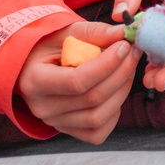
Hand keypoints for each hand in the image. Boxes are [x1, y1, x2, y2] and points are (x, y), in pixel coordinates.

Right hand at [16, 20, 135, 142]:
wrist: (32, 66)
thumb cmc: (48, 47)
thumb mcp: (65, 32)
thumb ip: (93, 33)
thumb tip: (123, 33)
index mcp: (35, 80)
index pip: (77, 81)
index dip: (107, 64)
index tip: (124, 46)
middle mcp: (42, 107)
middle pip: (92, 99)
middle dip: (121, 73)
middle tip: (133, 53)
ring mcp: (55, 122)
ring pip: (98, 117)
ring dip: (121, 91)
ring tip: (127, 69)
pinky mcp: (68, 130)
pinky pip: (97, 131)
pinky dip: (114, 112)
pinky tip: (114, 91)